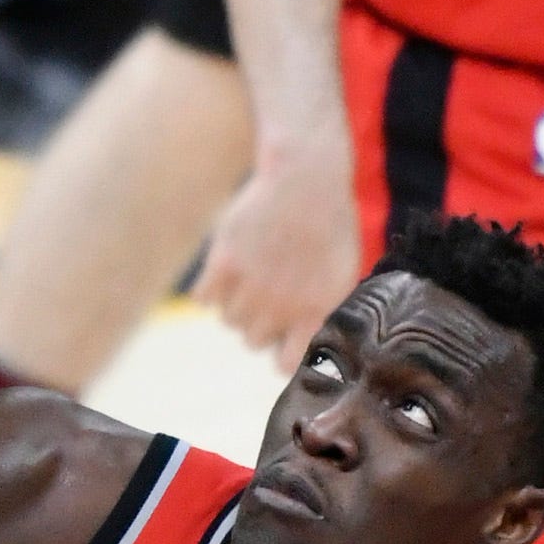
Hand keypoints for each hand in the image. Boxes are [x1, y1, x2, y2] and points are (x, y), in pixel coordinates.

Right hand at [195, 132, 361, 371]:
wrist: (304, 178)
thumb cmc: (327, 224)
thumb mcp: (340, 272)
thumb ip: (323, 310)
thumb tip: (315, 345)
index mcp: (314, 311)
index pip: (286, 364)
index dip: (281, 354)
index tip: (281, 339)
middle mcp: (281, 305)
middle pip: (252, 341)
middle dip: (258, 323)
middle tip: (266, 296)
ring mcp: (251, 285)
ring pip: (228, 321)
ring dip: (235, 305)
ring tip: (249, 278)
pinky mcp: (224, 262)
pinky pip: (203, 299)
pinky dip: (209, 291)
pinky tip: (224, 272)